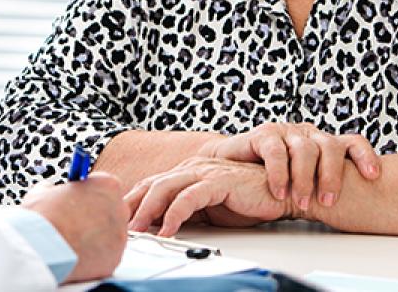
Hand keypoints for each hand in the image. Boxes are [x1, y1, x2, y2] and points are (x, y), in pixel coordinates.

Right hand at [22, 172, 128, 282]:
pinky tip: (75, 255)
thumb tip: (49, 191)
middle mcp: (120, 209)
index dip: (89, 197)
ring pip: (110, 237)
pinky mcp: (114, 260)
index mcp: (107, 185)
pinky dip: (93, 257)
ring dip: (94, 239)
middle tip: (74, 224)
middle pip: (112, 212)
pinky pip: (105, 257)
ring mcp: (120, 237)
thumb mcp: (43, 192)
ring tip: (71, 242)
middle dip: (95, 218)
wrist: (40, 248)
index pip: (105, 188)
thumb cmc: (43, 216)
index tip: (77, 203)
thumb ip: (54, 190)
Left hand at [125, 156, 295, 236]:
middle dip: (131, 205)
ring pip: (166, 188)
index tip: (116, 219)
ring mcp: (204, 172)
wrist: (281, 194)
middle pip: (152, 184)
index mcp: (187, 172)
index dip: (131, 201)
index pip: (151, 185)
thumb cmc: (247, 200)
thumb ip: (185, 212)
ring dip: (148, 210)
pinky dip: (176, 213)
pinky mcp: (218, 180)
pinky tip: (169, 229)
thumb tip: (159, 226)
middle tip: (118, 226)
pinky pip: (190, 197)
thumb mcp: (208, 209)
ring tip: (137, 230)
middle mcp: (192, 167)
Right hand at [199, 122, 381, 211]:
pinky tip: (279, 191)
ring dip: (305, 178)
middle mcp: (308, 135)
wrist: (231, 168)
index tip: (373, 176)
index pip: (352, 143)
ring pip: (305, 149)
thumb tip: (358, 211)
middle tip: (328, 201)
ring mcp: (286, 132)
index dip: (365, 157)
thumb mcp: (306, 183)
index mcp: (323, 144)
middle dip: (332, 176)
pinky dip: (279, 173)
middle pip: (330, 147)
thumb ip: (325, 188)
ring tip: (301, 201)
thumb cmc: (273, 179)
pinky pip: (276, 152)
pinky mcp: (264, 135)